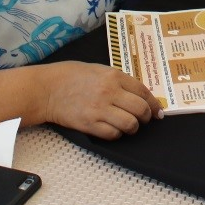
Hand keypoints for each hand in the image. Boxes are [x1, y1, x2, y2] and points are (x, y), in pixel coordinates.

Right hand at [38, 60, 160, 139]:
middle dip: (147, 117)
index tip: (158, 111)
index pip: (143, 91)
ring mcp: (99, 109)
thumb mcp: (98, 69)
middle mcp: (110, 92)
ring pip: (130, 124)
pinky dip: (117, 134)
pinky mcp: (89, 124)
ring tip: (129, 125)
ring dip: (133, 127)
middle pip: (141, 109)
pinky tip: (113, 129)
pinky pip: (113, 134)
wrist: (46, 89)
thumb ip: (118, 80)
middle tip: (144, 119)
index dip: (154, 104)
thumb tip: (138, 93)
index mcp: (113, 76)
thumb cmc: (70, 76)